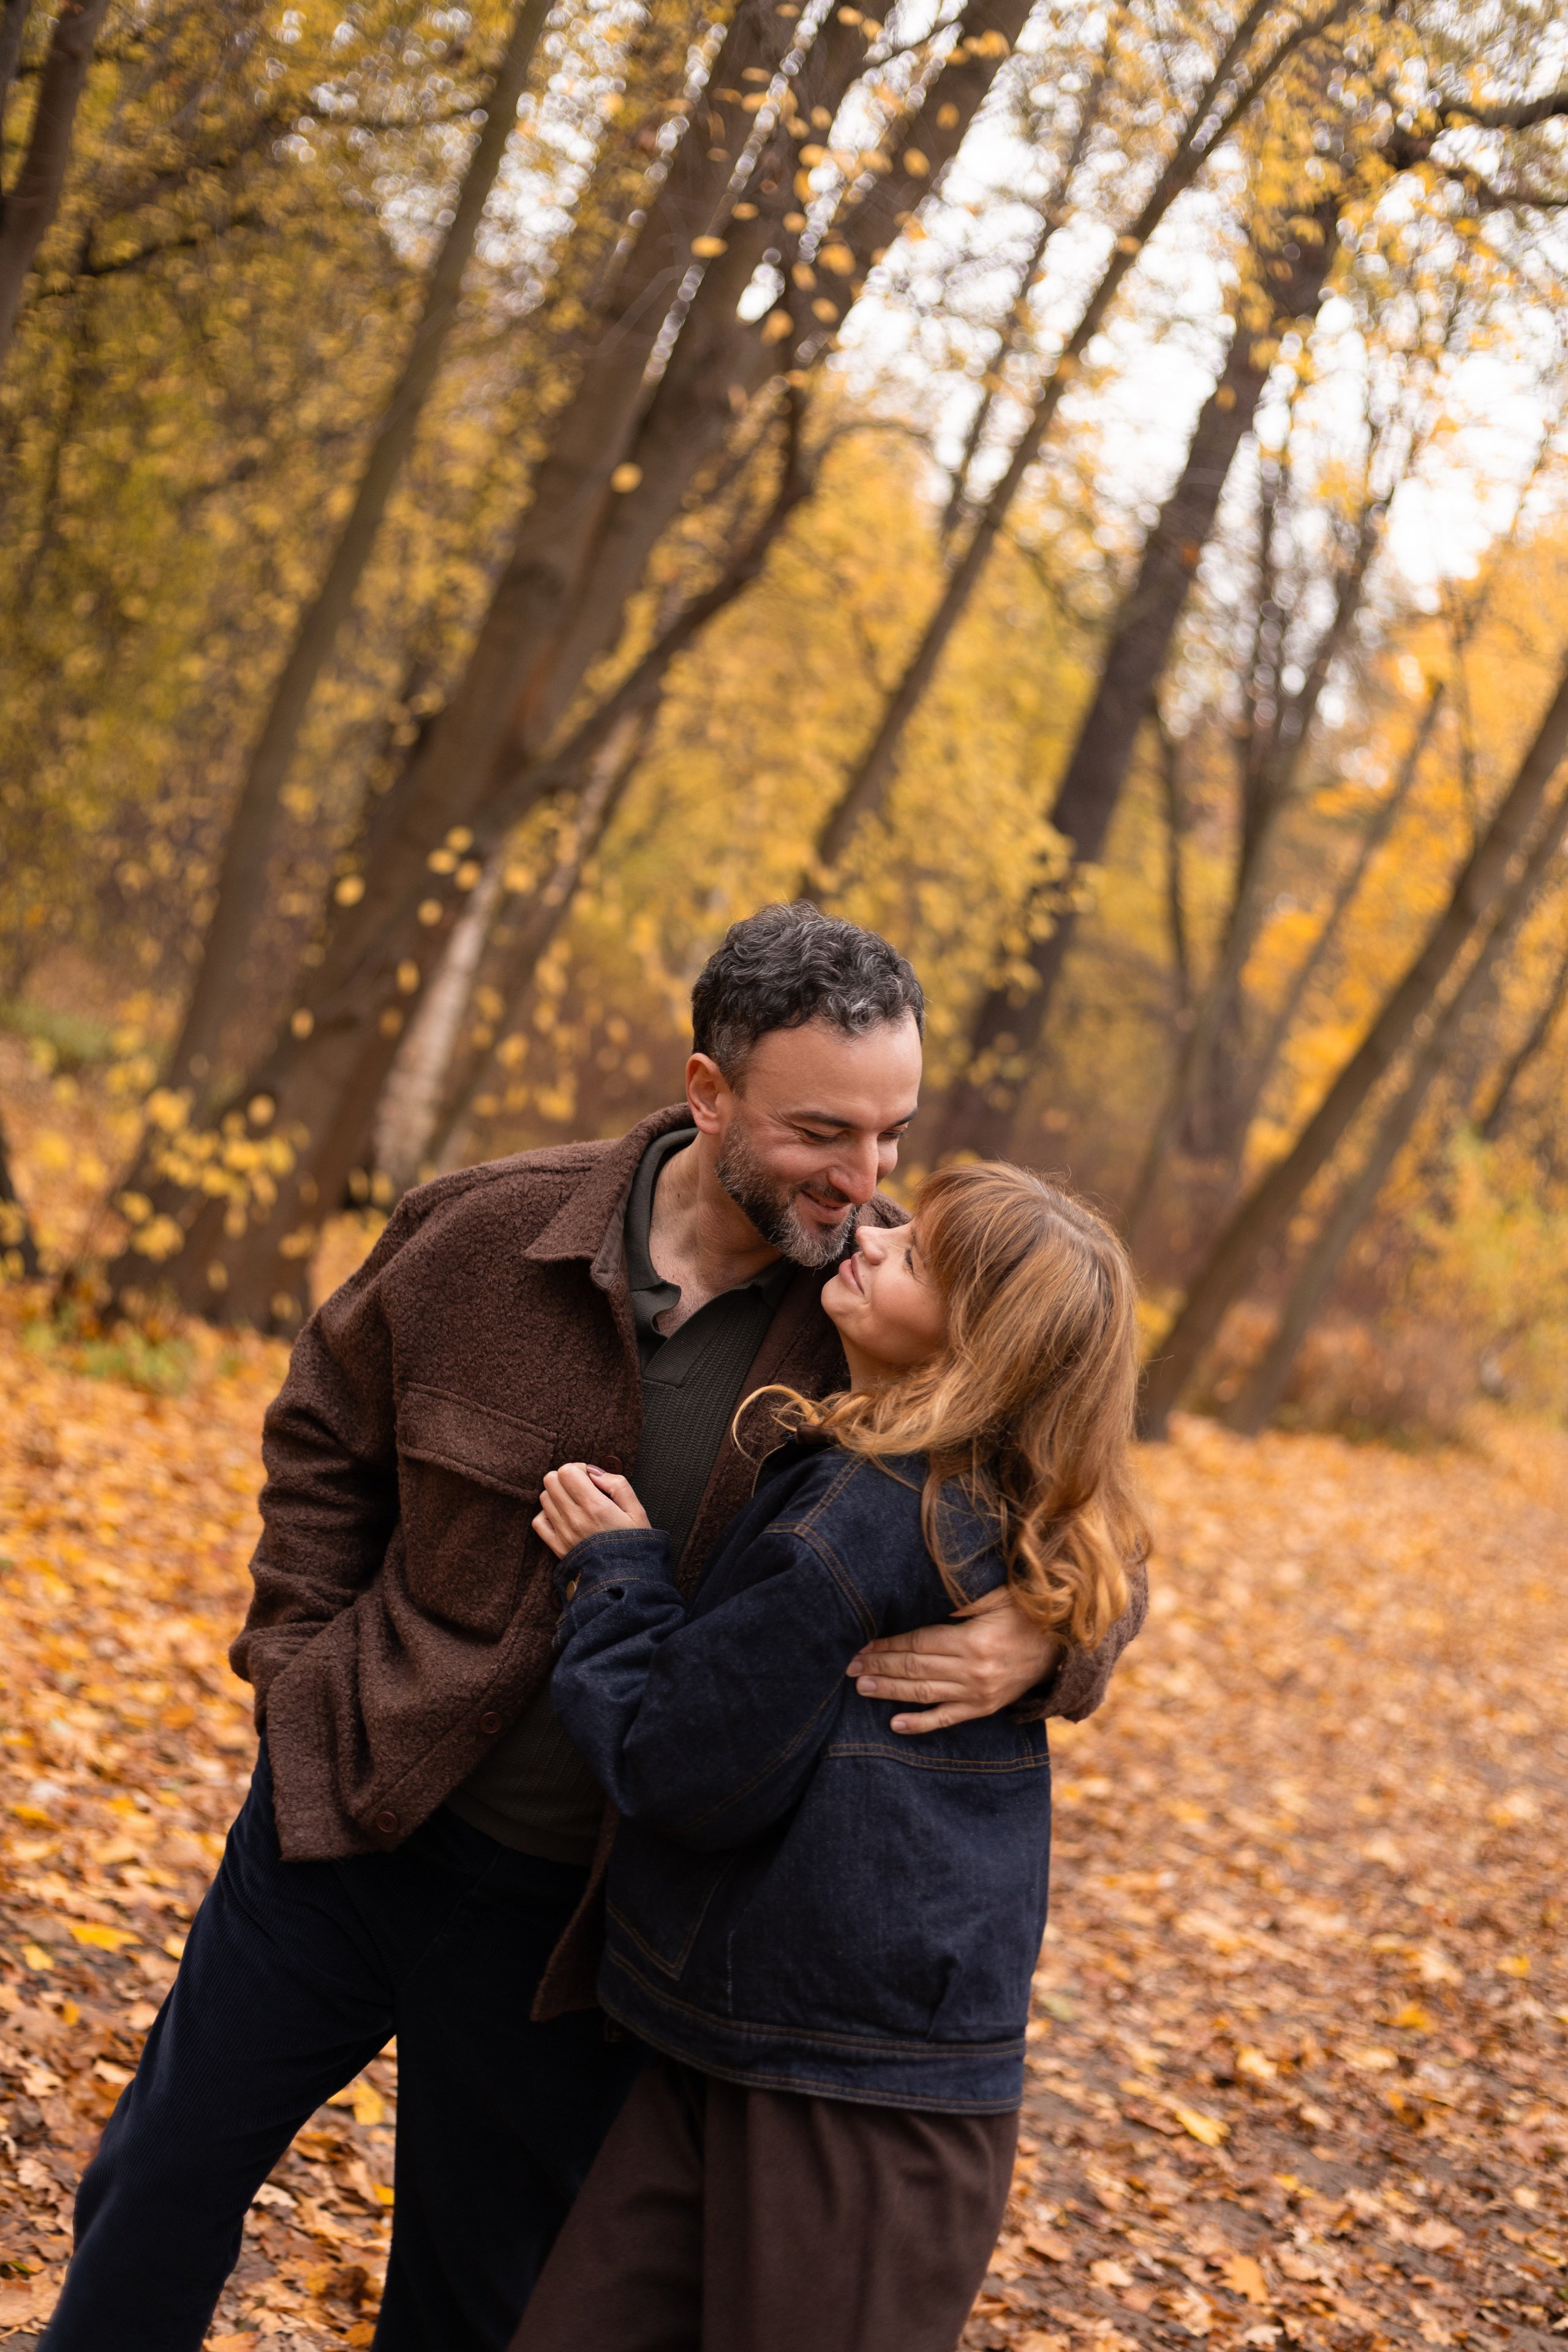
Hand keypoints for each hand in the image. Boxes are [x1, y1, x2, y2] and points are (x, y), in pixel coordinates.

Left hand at [534, 1464, 650, 1559]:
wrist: (625, 1581)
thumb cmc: (634, 1546)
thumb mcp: (637, 1511)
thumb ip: (618, 1485)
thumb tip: (595, 1472)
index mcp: (596, 1507)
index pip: (567, 1471)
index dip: (579, 1469)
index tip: (590, 1479)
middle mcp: (575, 1518)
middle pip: (551, 1480)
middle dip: (566, 1478)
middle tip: (581, 1488)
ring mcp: (562, 1533)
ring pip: (544, 1497)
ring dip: (557, 1495)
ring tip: (575, 1503)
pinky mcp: (556, 1546)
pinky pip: (538, 1522)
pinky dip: (547, 1515)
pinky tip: (563, 1517)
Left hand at [846, 1586, 1058, 1733]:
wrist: (1064, 1650)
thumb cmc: (1028, 1614)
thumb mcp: (1000, 1596)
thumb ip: (965, 1597)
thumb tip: (931, 1595)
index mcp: (973, 1641)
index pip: (918, 1643)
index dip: (888, 1644)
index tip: (862, 1642)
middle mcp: (973, 1671)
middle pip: (914, 1669)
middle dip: (879, 1666)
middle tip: (849, 1666)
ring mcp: (977, 1694)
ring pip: (924, 1694)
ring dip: (889, 1691)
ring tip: (861, 1686)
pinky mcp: (983, 1708)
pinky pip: (946, 1719)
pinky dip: (920, 1724)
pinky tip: (894, 1724)